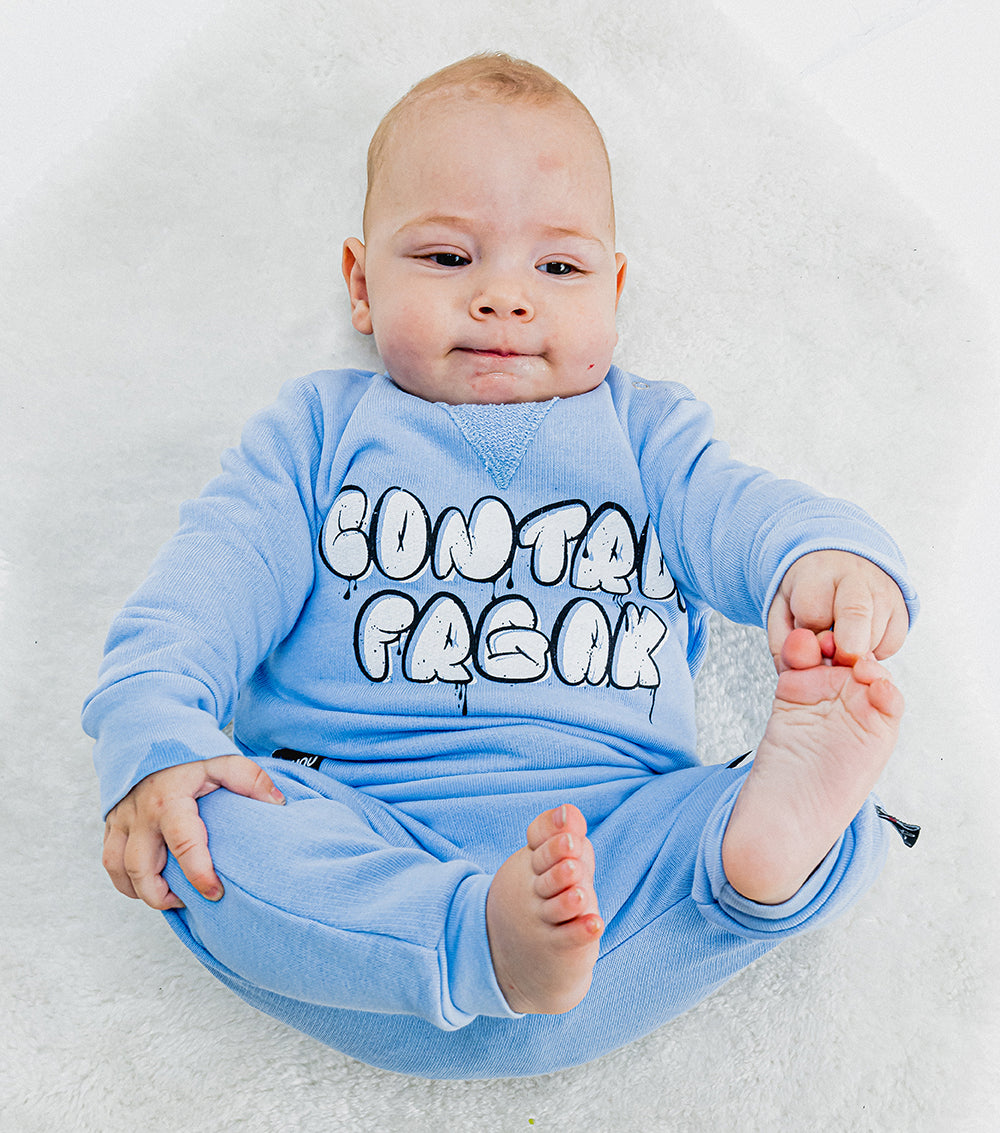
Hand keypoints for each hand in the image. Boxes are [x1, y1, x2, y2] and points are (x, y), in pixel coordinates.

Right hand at [102, 754, 284, 909]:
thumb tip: (277, 803)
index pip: (183, 844)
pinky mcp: (112, 823)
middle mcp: (141, 814)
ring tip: (169, 897)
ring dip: (140, 892)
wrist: (148, 732)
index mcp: (170, 800)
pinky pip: (110, 861)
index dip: (198, 874)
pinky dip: (125, 880)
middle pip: (141, 868)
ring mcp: (122, 820)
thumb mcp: (222, 760)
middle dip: (162, 896)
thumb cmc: (186, 750)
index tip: (215, 892)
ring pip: (119, 869)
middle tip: (190, 901)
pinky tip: (147, 884)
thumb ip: (251, 780)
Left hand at [767, 550, 908, 671]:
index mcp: (818, 572)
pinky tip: (859, 640)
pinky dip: (874, 653)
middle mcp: (856, 576)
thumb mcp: (782, 610)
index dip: (809, 637)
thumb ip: (784, 641)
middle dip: (843, 650)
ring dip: (855, 653)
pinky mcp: (903, 608)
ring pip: (875, 637)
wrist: (839, 563)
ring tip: (840, 641)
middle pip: (855, 616)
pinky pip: (892, 644)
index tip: (807, 640)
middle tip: (833, 660)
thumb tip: (796, 670)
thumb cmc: (807, 592)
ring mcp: (885, 591)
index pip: (814, 613)